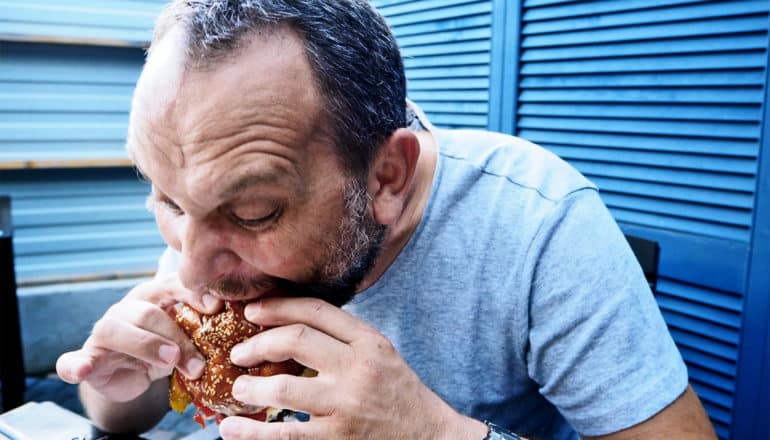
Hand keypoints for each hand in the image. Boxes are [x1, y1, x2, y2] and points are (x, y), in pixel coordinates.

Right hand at [55, 273, 221, 401]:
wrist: (133, 376)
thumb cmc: (167, 347)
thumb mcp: (187, 337)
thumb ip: (206, 329)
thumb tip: (245, 330)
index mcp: (155, 296)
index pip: (172, 285)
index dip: (192, 294)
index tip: (216, 307)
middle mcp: (128, 308)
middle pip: (148, 312)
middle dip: (175, 335)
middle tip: (197, 361)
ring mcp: (105, 332)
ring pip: (117, 330)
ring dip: (146, 347)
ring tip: (170, 362)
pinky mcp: (88, 358)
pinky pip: (73, 360)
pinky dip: (75, 364)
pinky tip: (82, 369)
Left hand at [220, 297, 485, 439]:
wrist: (432, 439)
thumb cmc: (399, 394)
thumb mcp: (381, 354)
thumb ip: (344, 338)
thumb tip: (290, 324)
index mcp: (369, 342)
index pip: (317, 310)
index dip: (278, 306)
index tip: (251, 311)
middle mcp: (359, 368)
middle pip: (296, 340)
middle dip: (258, 343)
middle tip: (238, 353)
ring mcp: (347, 405)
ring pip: (285, 387)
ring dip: (251, 387)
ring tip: (239, 388)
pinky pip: (286, 434)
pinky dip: (253, 434)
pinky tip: (233, 430)